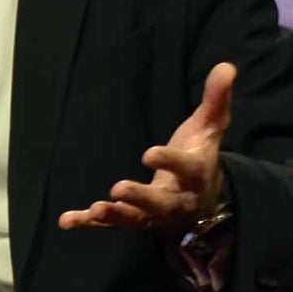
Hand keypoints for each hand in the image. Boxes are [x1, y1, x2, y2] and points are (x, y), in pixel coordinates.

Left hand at [58, 62, 233, 234]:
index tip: (148, 153)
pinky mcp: (134, 220)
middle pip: (161, 203)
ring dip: (116, 215)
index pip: (186, 168)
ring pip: (136, 218)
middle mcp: (177, 200)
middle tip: (119, 188)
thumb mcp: (209, 128)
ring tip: (97, 209)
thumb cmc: (199, 156)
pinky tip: (66, 220)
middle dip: (141, 197)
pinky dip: (89, 224)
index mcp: (196, 174)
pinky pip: (110, 225)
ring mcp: (154, 214)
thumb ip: (215, 100)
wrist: (204, 202)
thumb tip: (226, 65)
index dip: (169, 161)